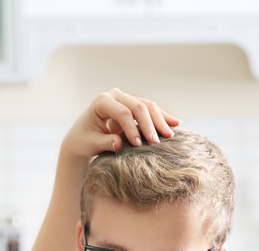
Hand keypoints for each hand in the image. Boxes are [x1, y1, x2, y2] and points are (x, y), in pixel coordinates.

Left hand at [61, 88, 179, 160]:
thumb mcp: (91, 143)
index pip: (123, 113)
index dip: (132, 128)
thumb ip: (104, 143)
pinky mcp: (133, 106)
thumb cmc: (84, 141)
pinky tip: (176, 123)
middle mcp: (115, 96)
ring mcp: (125, 99)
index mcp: (102, 102)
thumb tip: (119, 144)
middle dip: (150, 124)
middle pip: (138, 106)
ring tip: (170, 135)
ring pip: (147, 106)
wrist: (83, 137)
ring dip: (160, 120)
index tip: (138, 145)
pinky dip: (162, 117)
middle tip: (157, 142)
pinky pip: (150, 110)